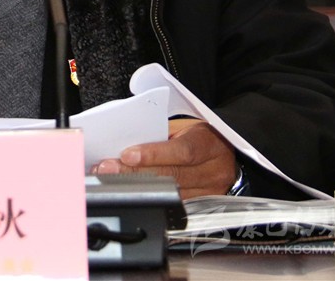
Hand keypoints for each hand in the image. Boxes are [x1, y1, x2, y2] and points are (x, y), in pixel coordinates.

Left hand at [91, 118, 235, 198]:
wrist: (226, 152)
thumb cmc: (199, 135)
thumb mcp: (184, 128)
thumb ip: (161, 136)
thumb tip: (127, 145)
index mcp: (209, 143)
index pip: (182, 151)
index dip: (153, 154)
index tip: (127, 154)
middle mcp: (214, 170)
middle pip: (172, 176)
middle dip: (136, 173)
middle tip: (108, 168)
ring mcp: (212, 192)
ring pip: (171, 194)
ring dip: (138, 187)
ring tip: (112, 180)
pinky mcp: (205, 206)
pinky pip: (174, 205)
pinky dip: (152, 198)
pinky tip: (132, 193)